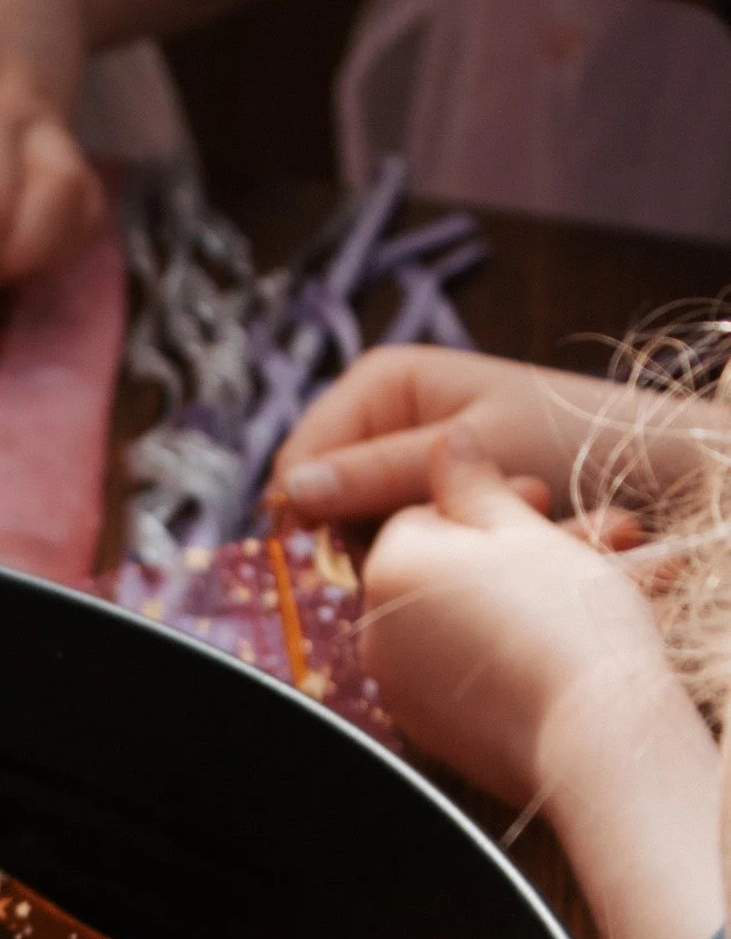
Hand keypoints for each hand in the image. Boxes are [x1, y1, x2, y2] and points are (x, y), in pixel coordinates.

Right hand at [273, 344, 650, 533]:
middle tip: (439, 542)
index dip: (308, 515)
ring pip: (357, 528)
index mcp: (381, 382)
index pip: (301, 459)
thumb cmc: (567, 441)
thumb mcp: (470, 453)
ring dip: (408, 547)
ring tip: (473, 543)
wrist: (648, 467)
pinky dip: (430, 554)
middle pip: (323, 500)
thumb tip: (291, 495)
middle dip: (369, 532)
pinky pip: (396, 539)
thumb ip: (379, 474)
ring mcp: (401, 463)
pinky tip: (473, 554)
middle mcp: (382, 418)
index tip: (346, 557)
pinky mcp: (425, 502)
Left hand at [363, 447, 723, 938]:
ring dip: (527, 597)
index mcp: (388, 568)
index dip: (488, 505)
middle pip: (447, 570)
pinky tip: (568, 641)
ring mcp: (399, 686)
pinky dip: (513, 649)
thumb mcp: (522, 530)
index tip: (544, 501)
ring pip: (465, 619)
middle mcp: (375, 630)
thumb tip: (445, 442)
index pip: (423, 515)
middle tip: (592, 540)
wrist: (594, 736)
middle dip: (519, 550)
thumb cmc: (564, 620)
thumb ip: (474, 485)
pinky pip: (470, 669)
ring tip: (608, 585)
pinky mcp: (429, 729)